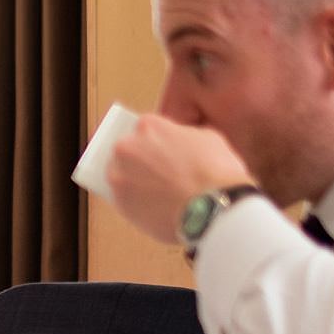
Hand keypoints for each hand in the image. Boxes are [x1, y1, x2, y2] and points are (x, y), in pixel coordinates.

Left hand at [107, 115, 258, 245]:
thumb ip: (184, 134)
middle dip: (143, 161)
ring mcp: (118, 176)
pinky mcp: (118, 203)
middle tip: (163, 175)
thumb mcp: (208, 137)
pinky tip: (157, 207)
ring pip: (122, 176)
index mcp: (148, 126)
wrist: (213, 207)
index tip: (165, 153)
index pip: (146, 129)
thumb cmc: (216, 171)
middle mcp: (125, 147)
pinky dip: (137, 203)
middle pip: (129, 152)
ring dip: (136, 182)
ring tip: (161, 193)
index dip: (158, 143)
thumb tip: (178, 141)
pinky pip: (124, 200)